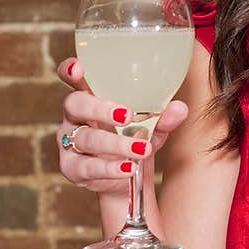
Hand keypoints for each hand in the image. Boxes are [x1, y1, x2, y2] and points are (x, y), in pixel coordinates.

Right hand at [55, 57, 189, 195]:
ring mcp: (69, 142)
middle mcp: (74, 116)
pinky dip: (110, 168)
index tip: (78, 69)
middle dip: (99, 109)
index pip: (72, 77)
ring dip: (116, 143)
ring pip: (86, 138)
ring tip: (142, 148)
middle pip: (75, 104)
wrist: (127, 179)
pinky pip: (87, 167)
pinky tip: (129, 167)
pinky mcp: (71, 168)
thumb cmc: (133, 138)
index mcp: (90, 96)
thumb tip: (180, 108)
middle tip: (127, 115)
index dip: (69, 70)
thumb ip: (163, 117)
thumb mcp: (151, 126)